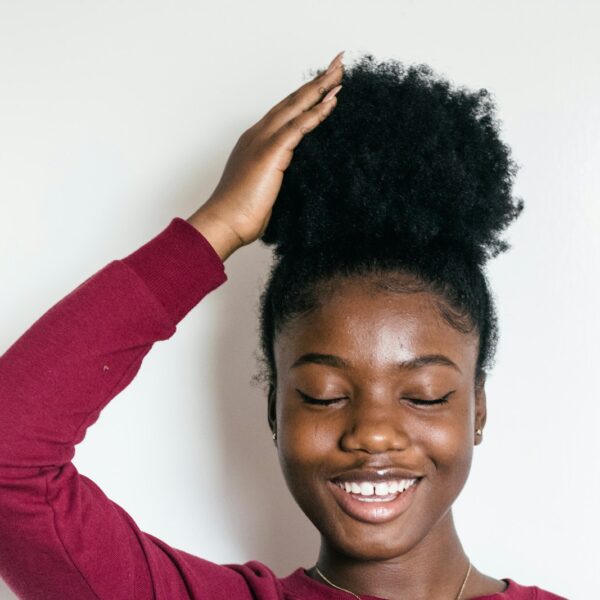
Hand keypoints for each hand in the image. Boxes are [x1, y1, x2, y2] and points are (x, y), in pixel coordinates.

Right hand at [187, 51, 344, 260]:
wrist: (224, 223)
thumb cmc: (241, 214)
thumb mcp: (265, 190)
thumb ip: (277, 177)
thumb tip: (292, 180)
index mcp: (256, 143)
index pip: (285, 113)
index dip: (305, 97)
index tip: (324, 85)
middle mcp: (258, 135)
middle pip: (292, 101)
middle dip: (316, 81)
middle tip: (337, 62)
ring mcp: (263, 141)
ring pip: (296, 106)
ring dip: (320, 86)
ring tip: (339, 70)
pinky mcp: (271, 152)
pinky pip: (299, 126)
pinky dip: (317, 111)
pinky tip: (332, 99)